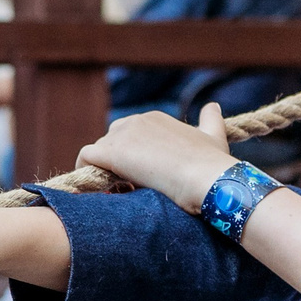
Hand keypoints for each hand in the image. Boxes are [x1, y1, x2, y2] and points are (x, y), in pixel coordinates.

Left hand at [79, 105, 237, 212]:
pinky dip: (86, 173)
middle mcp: (136, 121)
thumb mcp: (215, 136)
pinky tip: (100, 190)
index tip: (144, 178)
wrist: (207, 177)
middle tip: (132, 188)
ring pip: (99, 152)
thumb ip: (211, 120)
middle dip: (118, 164)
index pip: (130, 135)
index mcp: (155, 118)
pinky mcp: (111, 153)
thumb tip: (213, 106)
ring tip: (123, 194)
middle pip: (112, 143)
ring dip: (106, 173)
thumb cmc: (213, 162)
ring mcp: (122, 136)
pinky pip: (85, 157)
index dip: (134, 157)